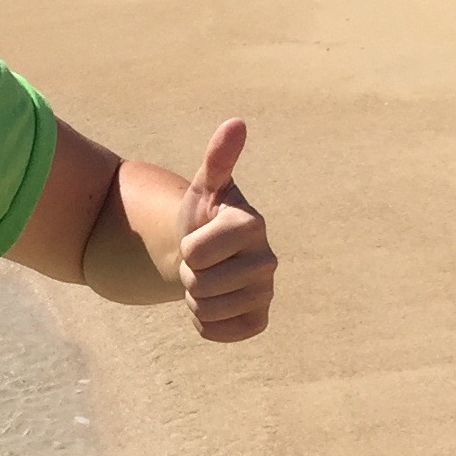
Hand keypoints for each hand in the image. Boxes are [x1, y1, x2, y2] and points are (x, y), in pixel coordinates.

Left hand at [176, 120, 276, 342]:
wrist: (204, 257)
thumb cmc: (202, 218)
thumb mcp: (204, 188)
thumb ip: (218, 158)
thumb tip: (236, 123)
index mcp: (253, 225)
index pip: (195, 251)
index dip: (186, 247)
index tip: (200, 237)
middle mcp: (268, 260)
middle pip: (199, 284)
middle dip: (189, 275)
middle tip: (202, 261)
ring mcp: (266, 293)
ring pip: (205, 310)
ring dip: (194, 298)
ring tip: (208, 278)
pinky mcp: (259, 321)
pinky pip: (217, 332)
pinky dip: (204, 323)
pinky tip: (215, 302)